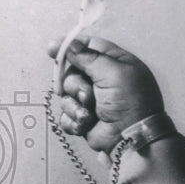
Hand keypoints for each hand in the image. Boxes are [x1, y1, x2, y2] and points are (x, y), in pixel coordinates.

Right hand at [46, 36, 163, 153]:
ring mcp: (93, 100)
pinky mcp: (85, 118)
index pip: (87, 47)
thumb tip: (68, 44)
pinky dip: (74, 119)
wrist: (131, 139)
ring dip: (75, 105)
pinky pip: (66, 114)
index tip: (53, 49)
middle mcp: (103, 81)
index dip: (70, 48)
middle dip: (74, 84)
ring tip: (90, 113)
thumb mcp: (113, 72)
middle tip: (88, 95)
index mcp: (115, 64)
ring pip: (66, 95)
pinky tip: (86, 123)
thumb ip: (88, 56)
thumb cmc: (130, 103)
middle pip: (71, 71)